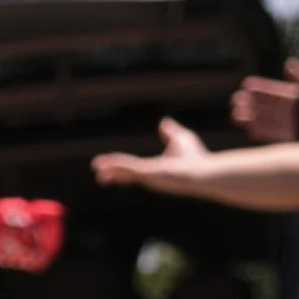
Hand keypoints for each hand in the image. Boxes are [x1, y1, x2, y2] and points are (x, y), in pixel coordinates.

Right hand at [92, 116, 211, 191]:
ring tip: (96, 168)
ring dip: (111, 168)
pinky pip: (129, 167)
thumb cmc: (195, 159)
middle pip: (126, 173)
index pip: (134, 168)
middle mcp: (149, 175)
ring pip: (125, 170)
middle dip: (112, 172)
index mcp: (154, 169)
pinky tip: (104, 164)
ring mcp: (148, 176)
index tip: (109, 168)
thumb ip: (170, 132)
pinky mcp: (148, 174)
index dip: (121, 168)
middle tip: (98, 173)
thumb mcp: (180, 139)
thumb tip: (164, 122)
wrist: (202, 171)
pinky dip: (116, 165)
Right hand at [229, 58, 298, 143]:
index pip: (275, 92)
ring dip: (250, 118)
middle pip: (267, 107)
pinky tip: (249, 128)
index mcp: (297, 98)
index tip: (247, 84)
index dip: (261, 88)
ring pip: (266, 121)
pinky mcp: (291, 138)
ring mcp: (290, 125)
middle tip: (235, 100)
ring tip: (235, 115)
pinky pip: (272, 134)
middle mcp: (291, 112)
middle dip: (250, 104)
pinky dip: (260, 132)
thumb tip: (288, 63)